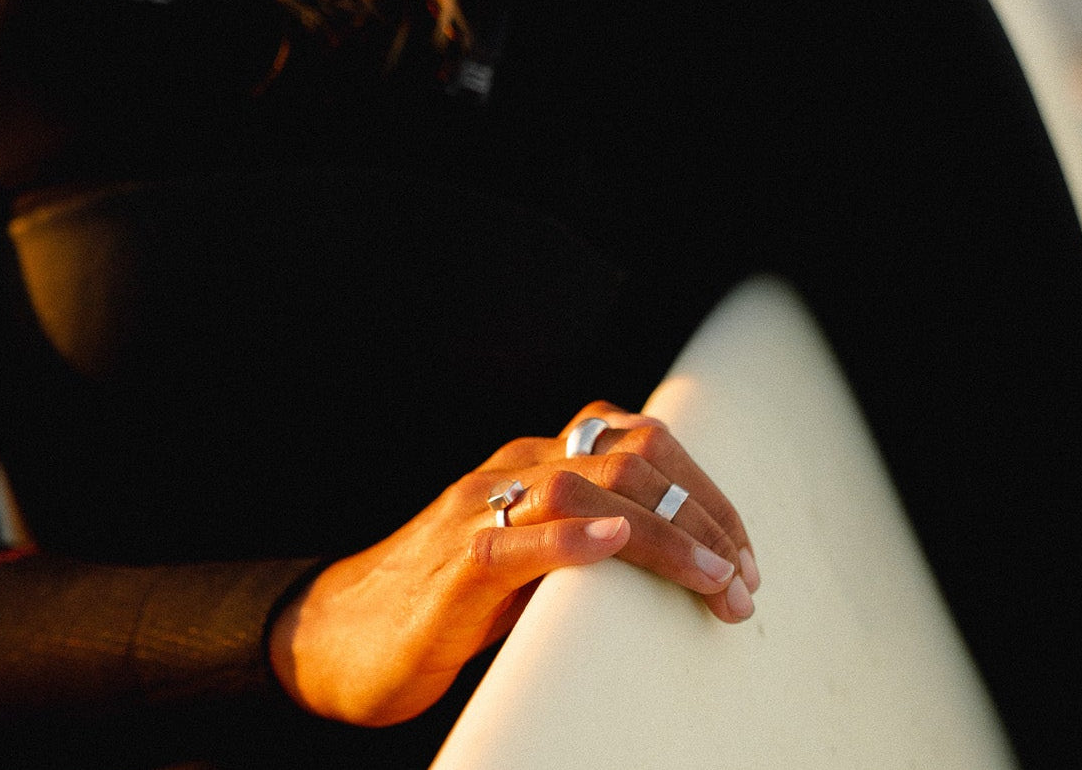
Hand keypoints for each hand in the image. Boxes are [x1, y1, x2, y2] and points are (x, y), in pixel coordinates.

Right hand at [268, 401, 758, 726]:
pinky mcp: (454, 567)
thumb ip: (580, 545)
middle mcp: (513, 472)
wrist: (335, 637)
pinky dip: (570, 538)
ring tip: (714, 579)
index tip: (745, 554)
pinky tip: (612, 543)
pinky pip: (515, 539)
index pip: (640, 445)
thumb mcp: (526, 565)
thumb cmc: (440, 606)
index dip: (704, 494)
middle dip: (702, 516)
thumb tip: (669, 566)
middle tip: (746, 581)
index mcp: (535, 467)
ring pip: (583, 487)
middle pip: (629, 457)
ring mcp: (480, 512)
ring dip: (663, 533)